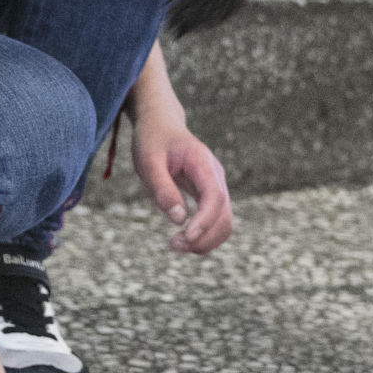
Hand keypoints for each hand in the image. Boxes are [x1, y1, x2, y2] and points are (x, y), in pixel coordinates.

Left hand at [133, 116, 233, 254]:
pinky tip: (182, 239)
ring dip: (204, 241)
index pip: (214, 196)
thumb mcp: (148, 162)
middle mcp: (215, 176)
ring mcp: (216, 187)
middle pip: (224, 215)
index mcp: (202, 162)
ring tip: (175, 245)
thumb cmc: (152, 141)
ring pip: (224, 223)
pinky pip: (215, 221)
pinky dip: (203, 236)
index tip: (186, 237)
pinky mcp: (210, 196)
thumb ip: (162, 188)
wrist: (161, 126)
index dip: (205, 220)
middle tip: (173, 246)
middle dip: (203, 237)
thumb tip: (178, 219)